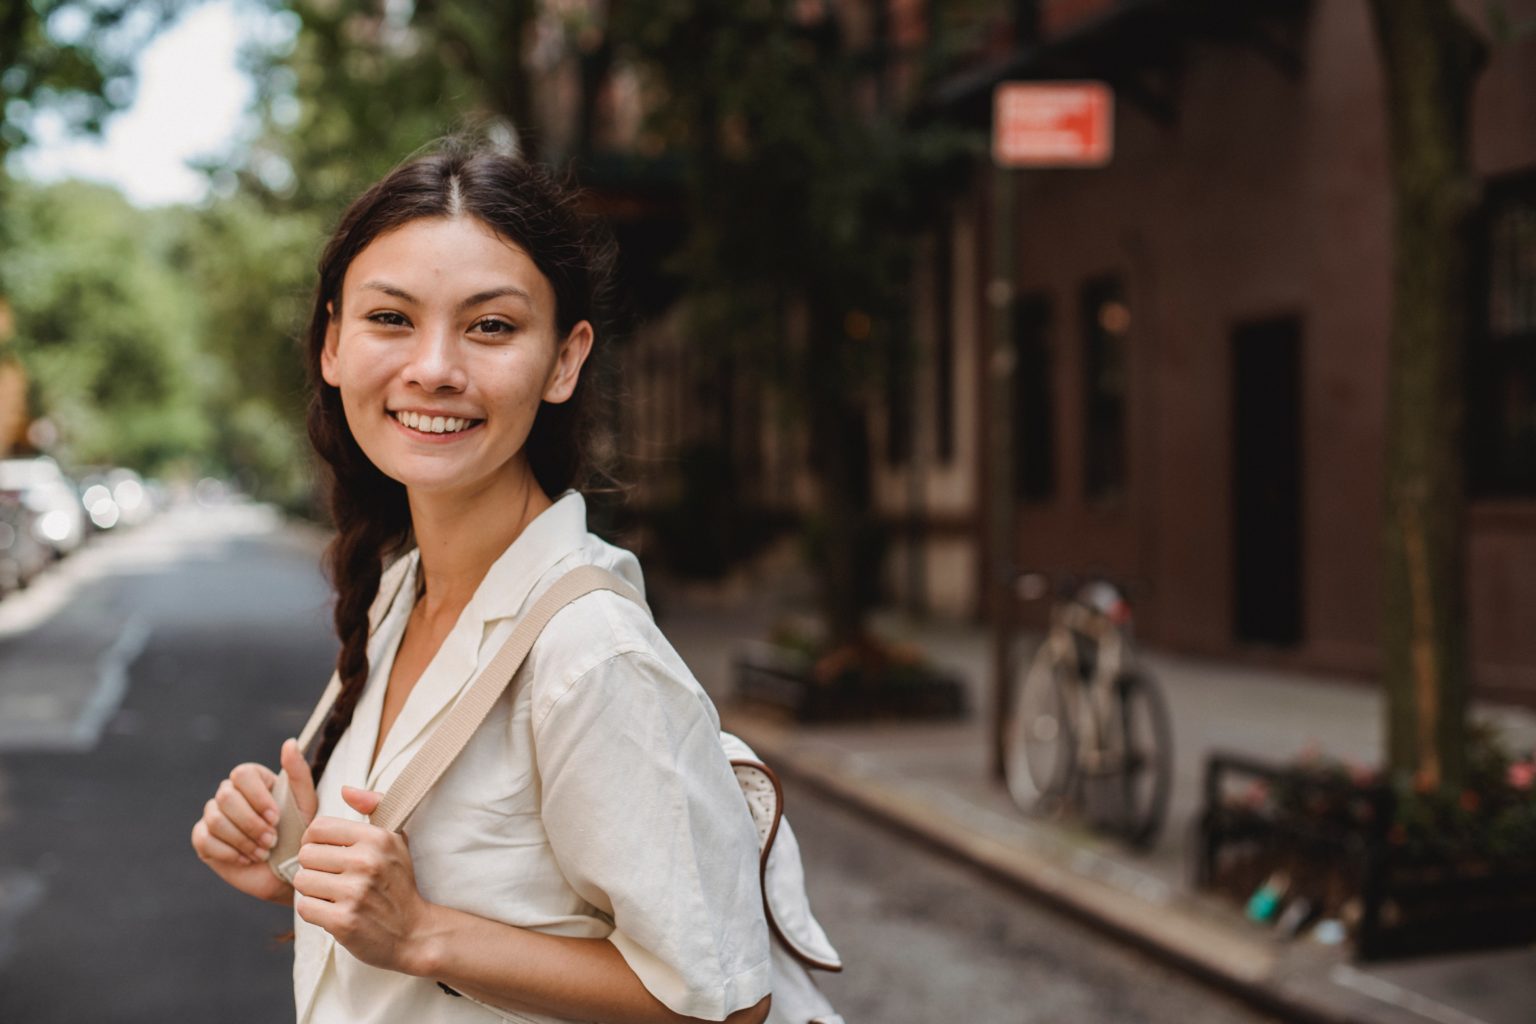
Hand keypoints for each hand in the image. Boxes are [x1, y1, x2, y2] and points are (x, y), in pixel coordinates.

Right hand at [190, 738, 316, 903]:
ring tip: (264, 852)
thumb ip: (298, 772)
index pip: (242, 774)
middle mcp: (230, 794)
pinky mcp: (203, 840)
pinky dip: (228, 852)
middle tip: (272, 840)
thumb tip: (289, 742)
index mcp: (253, 780)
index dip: (257, 797)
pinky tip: (247, 859)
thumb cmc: (300, 832)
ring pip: (214, 819)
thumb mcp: (305, 802)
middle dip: (250, 822)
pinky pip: (204, 839)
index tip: (276, 817)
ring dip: (242, 839)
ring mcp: (214, 816)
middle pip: (225, 797)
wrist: (289, 870)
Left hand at [293, 785, 431, 972]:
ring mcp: (355, 893)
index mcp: (376, 838)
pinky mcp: (343, 921)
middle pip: (305, 855)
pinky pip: (304, 907)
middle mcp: (366, 862)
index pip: (318, 828)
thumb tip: (345, 789)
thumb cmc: (398, 883)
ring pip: (301, 881)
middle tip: (332, 878)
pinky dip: (313, 911)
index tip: (327, 854)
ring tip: (332, 895)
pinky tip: (331, 911)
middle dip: (313, 868)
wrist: (414, 932)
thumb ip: (373, 807)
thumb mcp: (395, 839)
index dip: (315, 841)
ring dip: (312, 891)